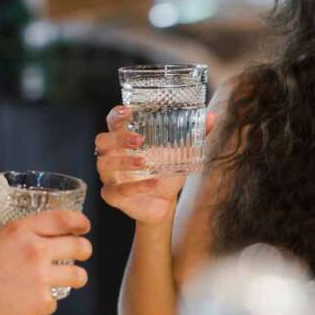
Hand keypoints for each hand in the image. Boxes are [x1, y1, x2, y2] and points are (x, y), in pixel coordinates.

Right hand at [0, 211, 91, 314]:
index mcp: (22, 231)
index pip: (64, 219)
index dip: (80, 221)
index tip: (84, 225)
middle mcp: (36, 251)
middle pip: (79, 247)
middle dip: (84, 249)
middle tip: (82, 252)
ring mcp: (41, 278)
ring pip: (78, 276)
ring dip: (76, 276)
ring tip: (70, 278)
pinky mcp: (41, 302)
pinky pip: (55, 300)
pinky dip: (47, 301)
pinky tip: (35, 300)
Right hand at [95, 106, 214, 224]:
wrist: (164, 203)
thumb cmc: (166, 171)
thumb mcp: (181, 152)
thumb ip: (194, 134)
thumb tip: (212, 117)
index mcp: (124, 140)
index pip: (113, 122)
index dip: (116, 115)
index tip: (127, 111)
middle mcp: (112, 155)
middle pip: (102, 141)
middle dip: (117, 139)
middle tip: (138, 140)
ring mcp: (110, 177)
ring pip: (104, 165)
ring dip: (124, 162)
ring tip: (144, 163)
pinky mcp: (113, 196)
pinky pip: (118, 191)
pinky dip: (136, 187)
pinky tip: (153, 184)